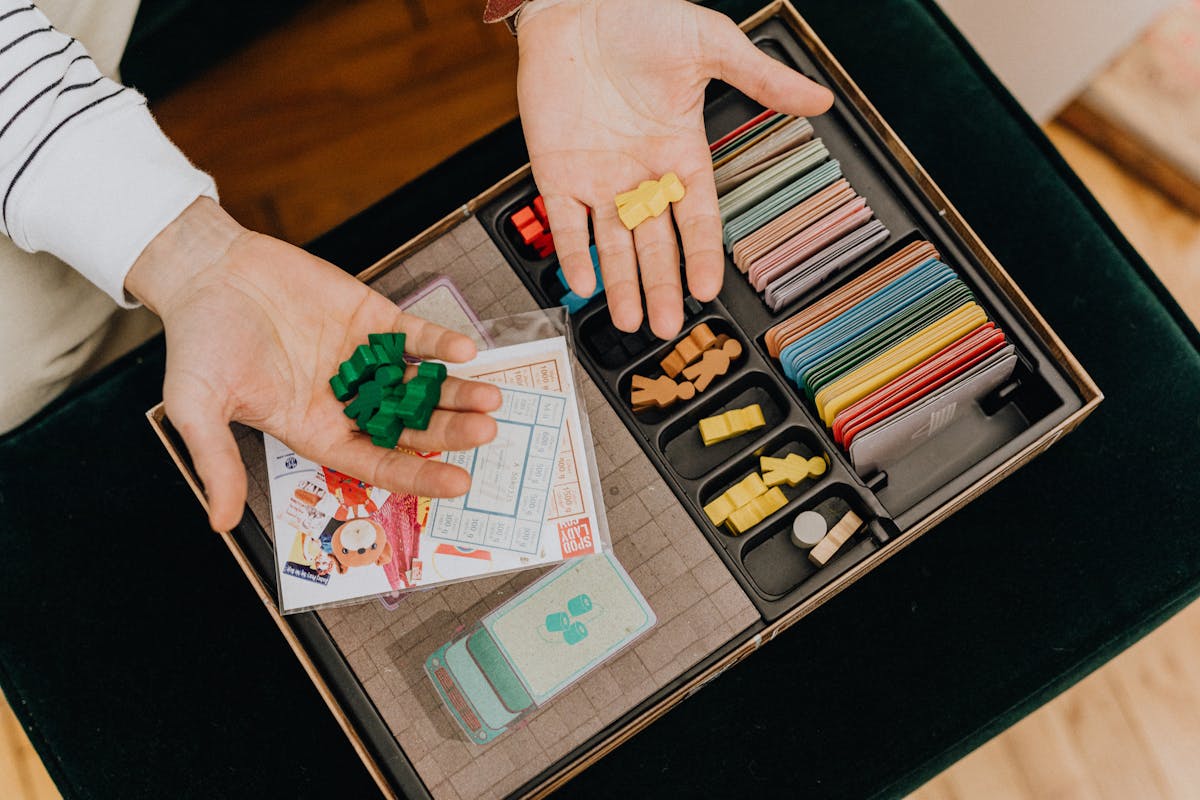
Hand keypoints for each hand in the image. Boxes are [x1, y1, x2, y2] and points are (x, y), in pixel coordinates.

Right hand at [126, 198, 501, 531]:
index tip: (456, 483)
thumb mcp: (197, 407)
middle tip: (484, 433)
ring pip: (420, 383)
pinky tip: (464, 349)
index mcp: (315, 429)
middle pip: (410, 426)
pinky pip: (414, 335)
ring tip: (488, 397)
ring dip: (455, 391)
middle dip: (449, 431)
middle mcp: (347, 400)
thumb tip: (220, 522)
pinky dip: (440, 342)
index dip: (418, 475)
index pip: (377, 463)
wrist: (206, 271)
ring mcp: (363, 359)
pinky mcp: (370, 318)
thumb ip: (218, 462)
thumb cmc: (199, 340)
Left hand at [517, 0, 833, 338]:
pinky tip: (583, 281)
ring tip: (630, 321)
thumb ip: (761, 80)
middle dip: (660, 285)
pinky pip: (565, 219)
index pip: (696, 217)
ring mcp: (596, 175)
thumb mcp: (710, 46)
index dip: (701, 254)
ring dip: (620, 283)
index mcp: (679, 152)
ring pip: (611, 242)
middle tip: (667, 326)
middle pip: (654, 243)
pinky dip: (573, 251)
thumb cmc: (642, 16)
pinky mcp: (554, 168)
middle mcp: (639, 173)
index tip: (706, 289)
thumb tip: (820, 99)